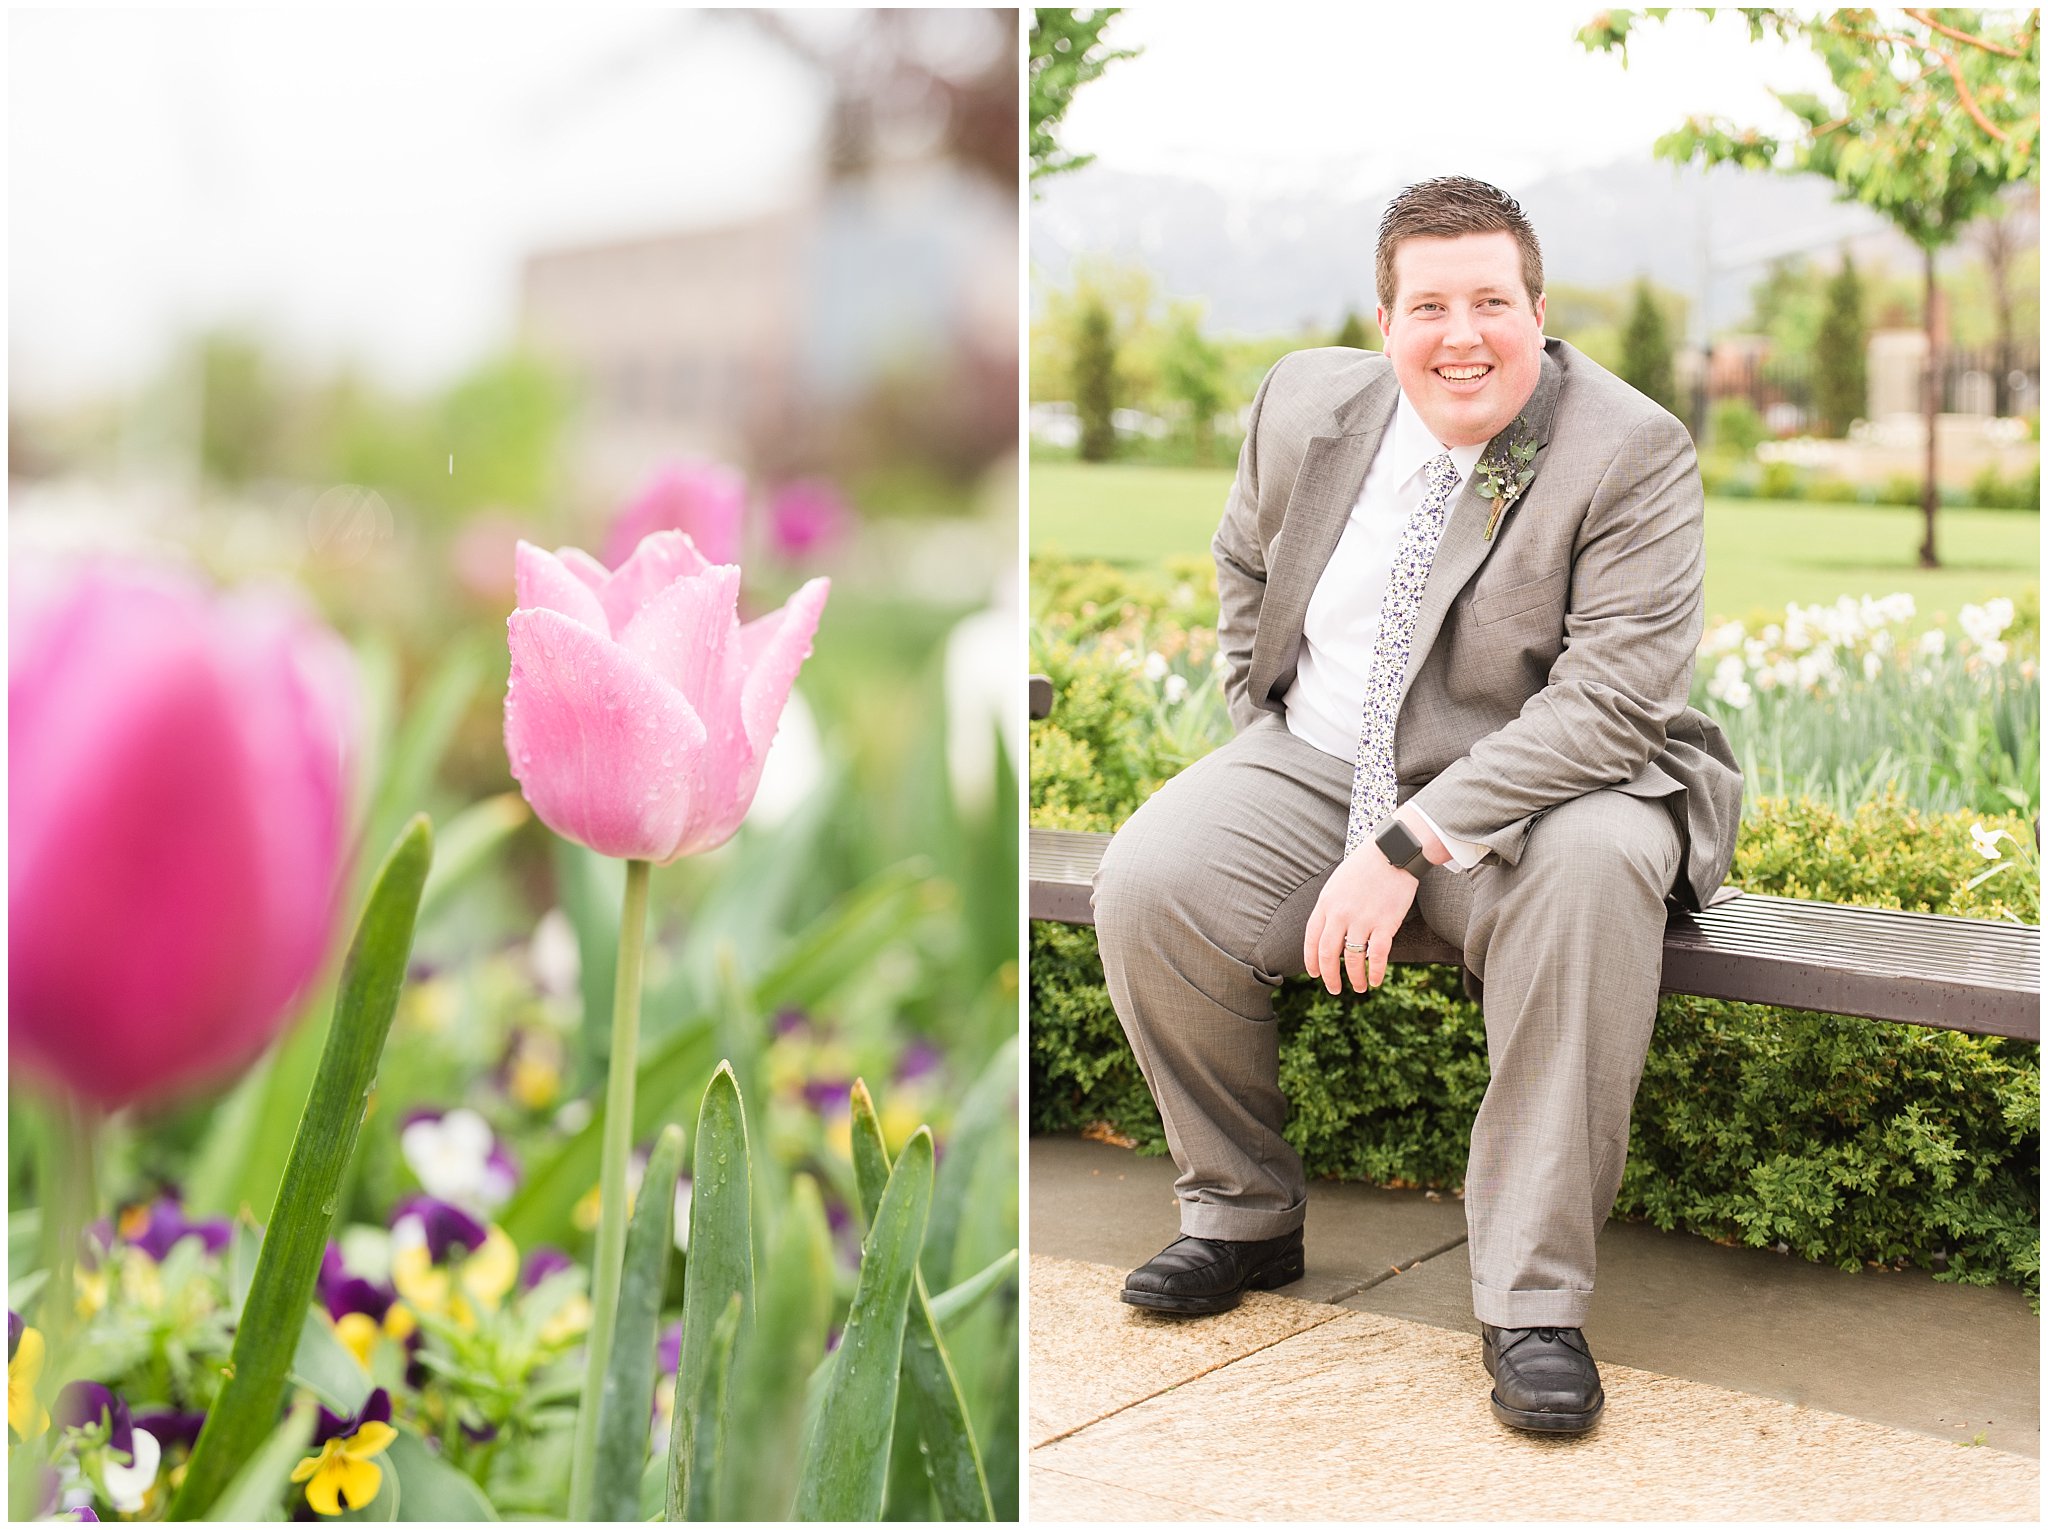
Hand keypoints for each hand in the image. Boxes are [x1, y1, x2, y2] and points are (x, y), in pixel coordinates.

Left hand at [1303, 844, 1419, 994]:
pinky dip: (1374, 972)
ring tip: (1357, 988)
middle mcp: (1340, 914)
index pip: (1311, 939)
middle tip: (1334, 989)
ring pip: (1353, 959)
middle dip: (1329, 976)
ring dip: (1354, 978)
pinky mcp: (1385, 923)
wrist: (1392, 852)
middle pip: (1328, 954)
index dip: (1311, 960)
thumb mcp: (1337, 884)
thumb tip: (1327, 931)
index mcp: (1326, 903)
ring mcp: (1362, 919)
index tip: (1315, 974)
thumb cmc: (1364, 867)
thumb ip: (1330, 907)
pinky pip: (1377, 956)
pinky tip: (1375, 981)